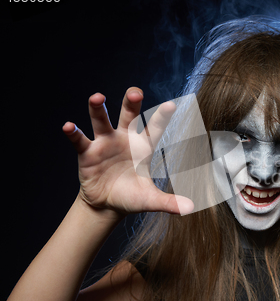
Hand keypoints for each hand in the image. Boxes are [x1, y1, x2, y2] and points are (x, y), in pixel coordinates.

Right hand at [62, 87, 193, 215]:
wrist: (107, 205)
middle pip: (129, 116)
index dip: (162, 117)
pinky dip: (74, 133)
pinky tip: (69, 126)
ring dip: (97, 109)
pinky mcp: (87, 152)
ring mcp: (105, 143)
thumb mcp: (150, 199)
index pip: (154, 129)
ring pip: (101, 121)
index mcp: (143, 147)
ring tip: (97, 97)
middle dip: (131, 104)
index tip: (171, 105)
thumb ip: (169, 201)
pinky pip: (80, 140)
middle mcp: (125, 139)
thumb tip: (190, 208)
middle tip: (135, 93)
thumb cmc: (131, 196)